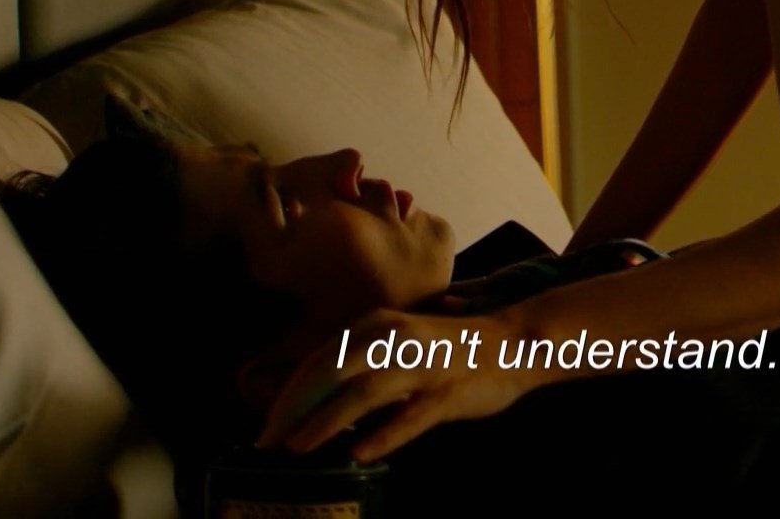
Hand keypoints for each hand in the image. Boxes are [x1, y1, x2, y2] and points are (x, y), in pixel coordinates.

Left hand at [254, 307, 536, 462]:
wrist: (513, 342)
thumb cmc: (449, 349)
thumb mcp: (399, 343)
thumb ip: (362, 364)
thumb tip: (316, 404)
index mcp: (377, 324)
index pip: (319, 359)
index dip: (288, 393)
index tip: (266, 424)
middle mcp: (394, 338)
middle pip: (331, 373)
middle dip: (293, 409)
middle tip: (267, 441)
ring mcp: (421, 365)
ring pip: (363, 393)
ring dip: (325, 421)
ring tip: (298, 447)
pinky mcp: (447, 393)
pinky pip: (409, 417)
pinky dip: (382, 435)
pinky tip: (358, 453)